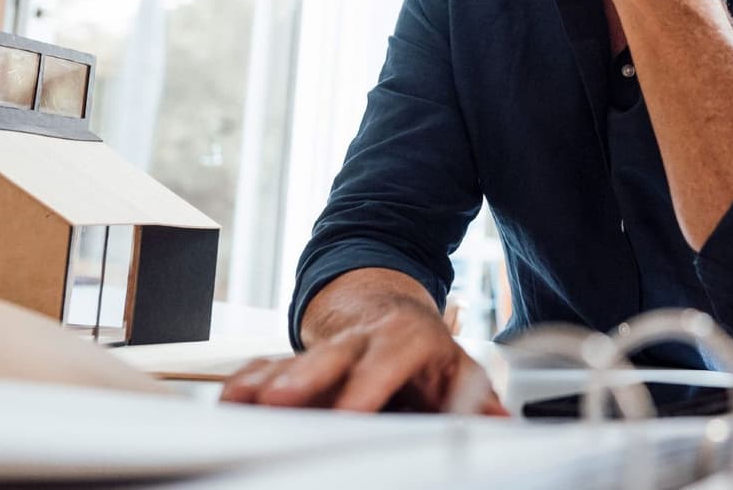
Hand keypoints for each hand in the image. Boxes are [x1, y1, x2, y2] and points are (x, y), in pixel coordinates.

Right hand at [220, 301, 507, 414]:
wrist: (387, 311)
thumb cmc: (423, 351)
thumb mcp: (456, 368)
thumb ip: (476, 397)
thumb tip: (502, 421)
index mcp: (404, 339)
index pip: (386, 362)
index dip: (368, 387)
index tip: (350, 413)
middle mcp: (360, 340)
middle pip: (329, 357)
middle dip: (303, 380)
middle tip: (279, 402)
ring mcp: (325, 347)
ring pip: (291, 361)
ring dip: (265, 383)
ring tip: (240, 404)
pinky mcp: (296, 359)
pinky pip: (266, 368)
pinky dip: (246, 384)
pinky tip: (230, 402)